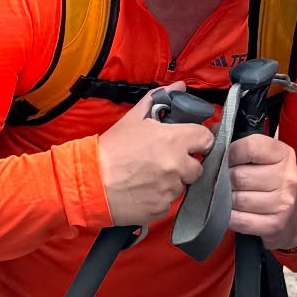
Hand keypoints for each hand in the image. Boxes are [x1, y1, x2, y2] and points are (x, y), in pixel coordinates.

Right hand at [96, 85, 213, 226]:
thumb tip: (179, 87)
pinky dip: (159, 198)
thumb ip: (160, 99)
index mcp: (174, 140)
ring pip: (182, 186)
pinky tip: (143, 190)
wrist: (90, 181)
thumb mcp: (133, 118)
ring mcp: (170, 190)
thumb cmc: (111, 149)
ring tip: (149, 176)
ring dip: (172, 181)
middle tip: (167, 160)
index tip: (191, 143)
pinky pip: (168, 203)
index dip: (199, 140)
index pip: (206, 139)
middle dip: (186, 164)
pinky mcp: (160, 209)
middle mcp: (177, 166)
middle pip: (198, 167)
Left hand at [227, 133, 296, 246]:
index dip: (229, 153)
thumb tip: (213, 134)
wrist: (293, 215)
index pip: (248, 147)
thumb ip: (240, 144)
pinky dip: (229, 217)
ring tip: (228, 196)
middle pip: (239, 176)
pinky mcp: (274, 224)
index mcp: (283, 154)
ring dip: (225, 199)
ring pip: (237, 199)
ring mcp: (282, 202)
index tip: (225, 159)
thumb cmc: (271, 181)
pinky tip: (231, 212)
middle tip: (224, 181)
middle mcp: (286, 177)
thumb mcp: (264, 157)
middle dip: (225, 180)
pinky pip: (239, 220)